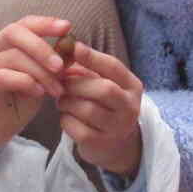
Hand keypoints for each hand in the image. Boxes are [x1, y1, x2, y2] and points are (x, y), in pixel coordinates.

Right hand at [0, 15, 71, 171]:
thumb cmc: (19, 101)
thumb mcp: (42, 79)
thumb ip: (55, 64)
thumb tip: (78, 51)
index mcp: (4, 43)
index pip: (24, 23)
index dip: (45, 23)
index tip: (67, 28)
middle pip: (15, 33)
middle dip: (42, 47)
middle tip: (61, 66)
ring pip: (14, 57)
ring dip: (41, 72)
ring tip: (57, 90)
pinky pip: (4, 76)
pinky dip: (26, 82)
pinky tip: (39, 93)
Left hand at [56, 39, 143, 177]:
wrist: (116, 144)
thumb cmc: (105, 106)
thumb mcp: (102, 85)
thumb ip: (86, 70)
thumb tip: (64, 54)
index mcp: (132, 86)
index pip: (114, 67)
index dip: (93, 57)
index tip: (74, 47)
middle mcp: (130, 107)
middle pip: (103, 89)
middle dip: (76, 84)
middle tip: (60, 83)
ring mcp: (118, 127)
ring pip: (88, 110)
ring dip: (67, 102)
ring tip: (62, 100)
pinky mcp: (102, 143)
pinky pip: (78, 128)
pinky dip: (66, 120)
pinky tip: (66, 116)